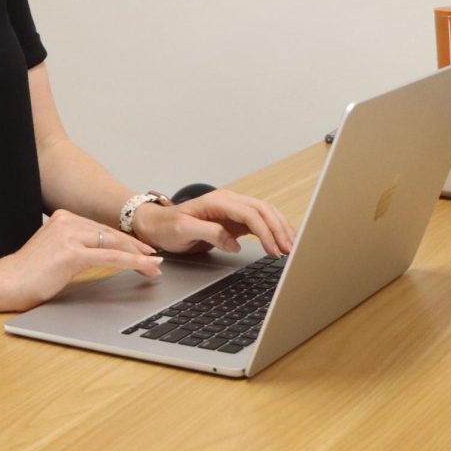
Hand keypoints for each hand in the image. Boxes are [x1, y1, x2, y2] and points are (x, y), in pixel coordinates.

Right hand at [0, 209, 161, 309]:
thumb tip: (102, 254)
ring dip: (138, 255)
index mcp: (63, 218)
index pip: (102, 229)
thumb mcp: (56, 253)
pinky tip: (144, 267)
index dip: (125, 241)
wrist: (5, 283)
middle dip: (136, 247)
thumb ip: (76, 247)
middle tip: (154, 257)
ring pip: (114, 243)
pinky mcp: (71, 253)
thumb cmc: (28, 274)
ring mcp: (69, 235)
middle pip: (111, 234)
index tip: (141, 250)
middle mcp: (67, 221)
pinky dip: (131, 262)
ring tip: (153, 265)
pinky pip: (109, 257)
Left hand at [130, 189, 295, 257]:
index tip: (272, 249)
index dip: (264, 231)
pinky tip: (282, 241)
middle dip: (279, 229)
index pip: (250, 213)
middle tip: (290, 250)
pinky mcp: (235, 220)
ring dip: (280, 228)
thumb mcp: (184, 230)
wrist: (159, 224)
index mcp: (219, 200)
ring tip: (291, 247)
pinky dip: (274, 230)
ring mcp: (234, 209)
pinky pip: (260, 222)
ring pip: (266, 213)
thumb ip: (210, 233)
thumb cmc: (168, 226)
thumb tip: (234, 243)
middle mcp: (230, 201)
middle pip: (263, 210)